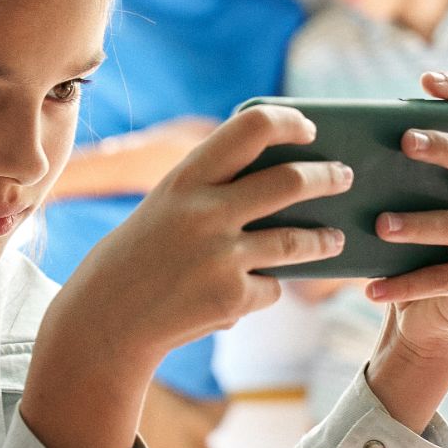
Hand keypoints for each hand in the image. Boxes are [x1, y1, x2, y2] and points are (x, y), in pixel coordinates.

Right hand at [56, 103, 354, 367]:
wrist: (104, 324)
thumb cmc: (137, 259)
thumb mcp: (165, 209)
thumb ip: (212, 193)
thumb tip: (285, 182)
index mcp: (185, 180)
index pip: (250, 127)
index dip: (288, 122)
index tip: (309, 128)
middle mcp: (206, 213)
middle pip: (291, 181)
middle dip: (328, 177)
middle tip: (343, 176)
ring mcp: (222, 257)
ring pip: (297, 241)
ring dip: (324, 240)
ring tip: (334, 239)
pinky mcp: (232, 299)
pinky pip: (271, 289)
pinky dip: (264, 291)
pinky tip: (243, 295)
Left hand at [362, 72, 447, 371]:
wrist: (424, 317)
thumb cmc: (401, 249)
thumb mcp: (391, 205)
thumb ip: (375, 175)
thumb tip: (309, 150)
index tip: (427, 78)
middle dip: (445, 147)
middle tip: (406, 142)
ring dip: (418, 224)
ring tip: (380, 225)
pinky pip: (446, 279)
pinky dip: (405, 284)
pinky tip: (371, 288)